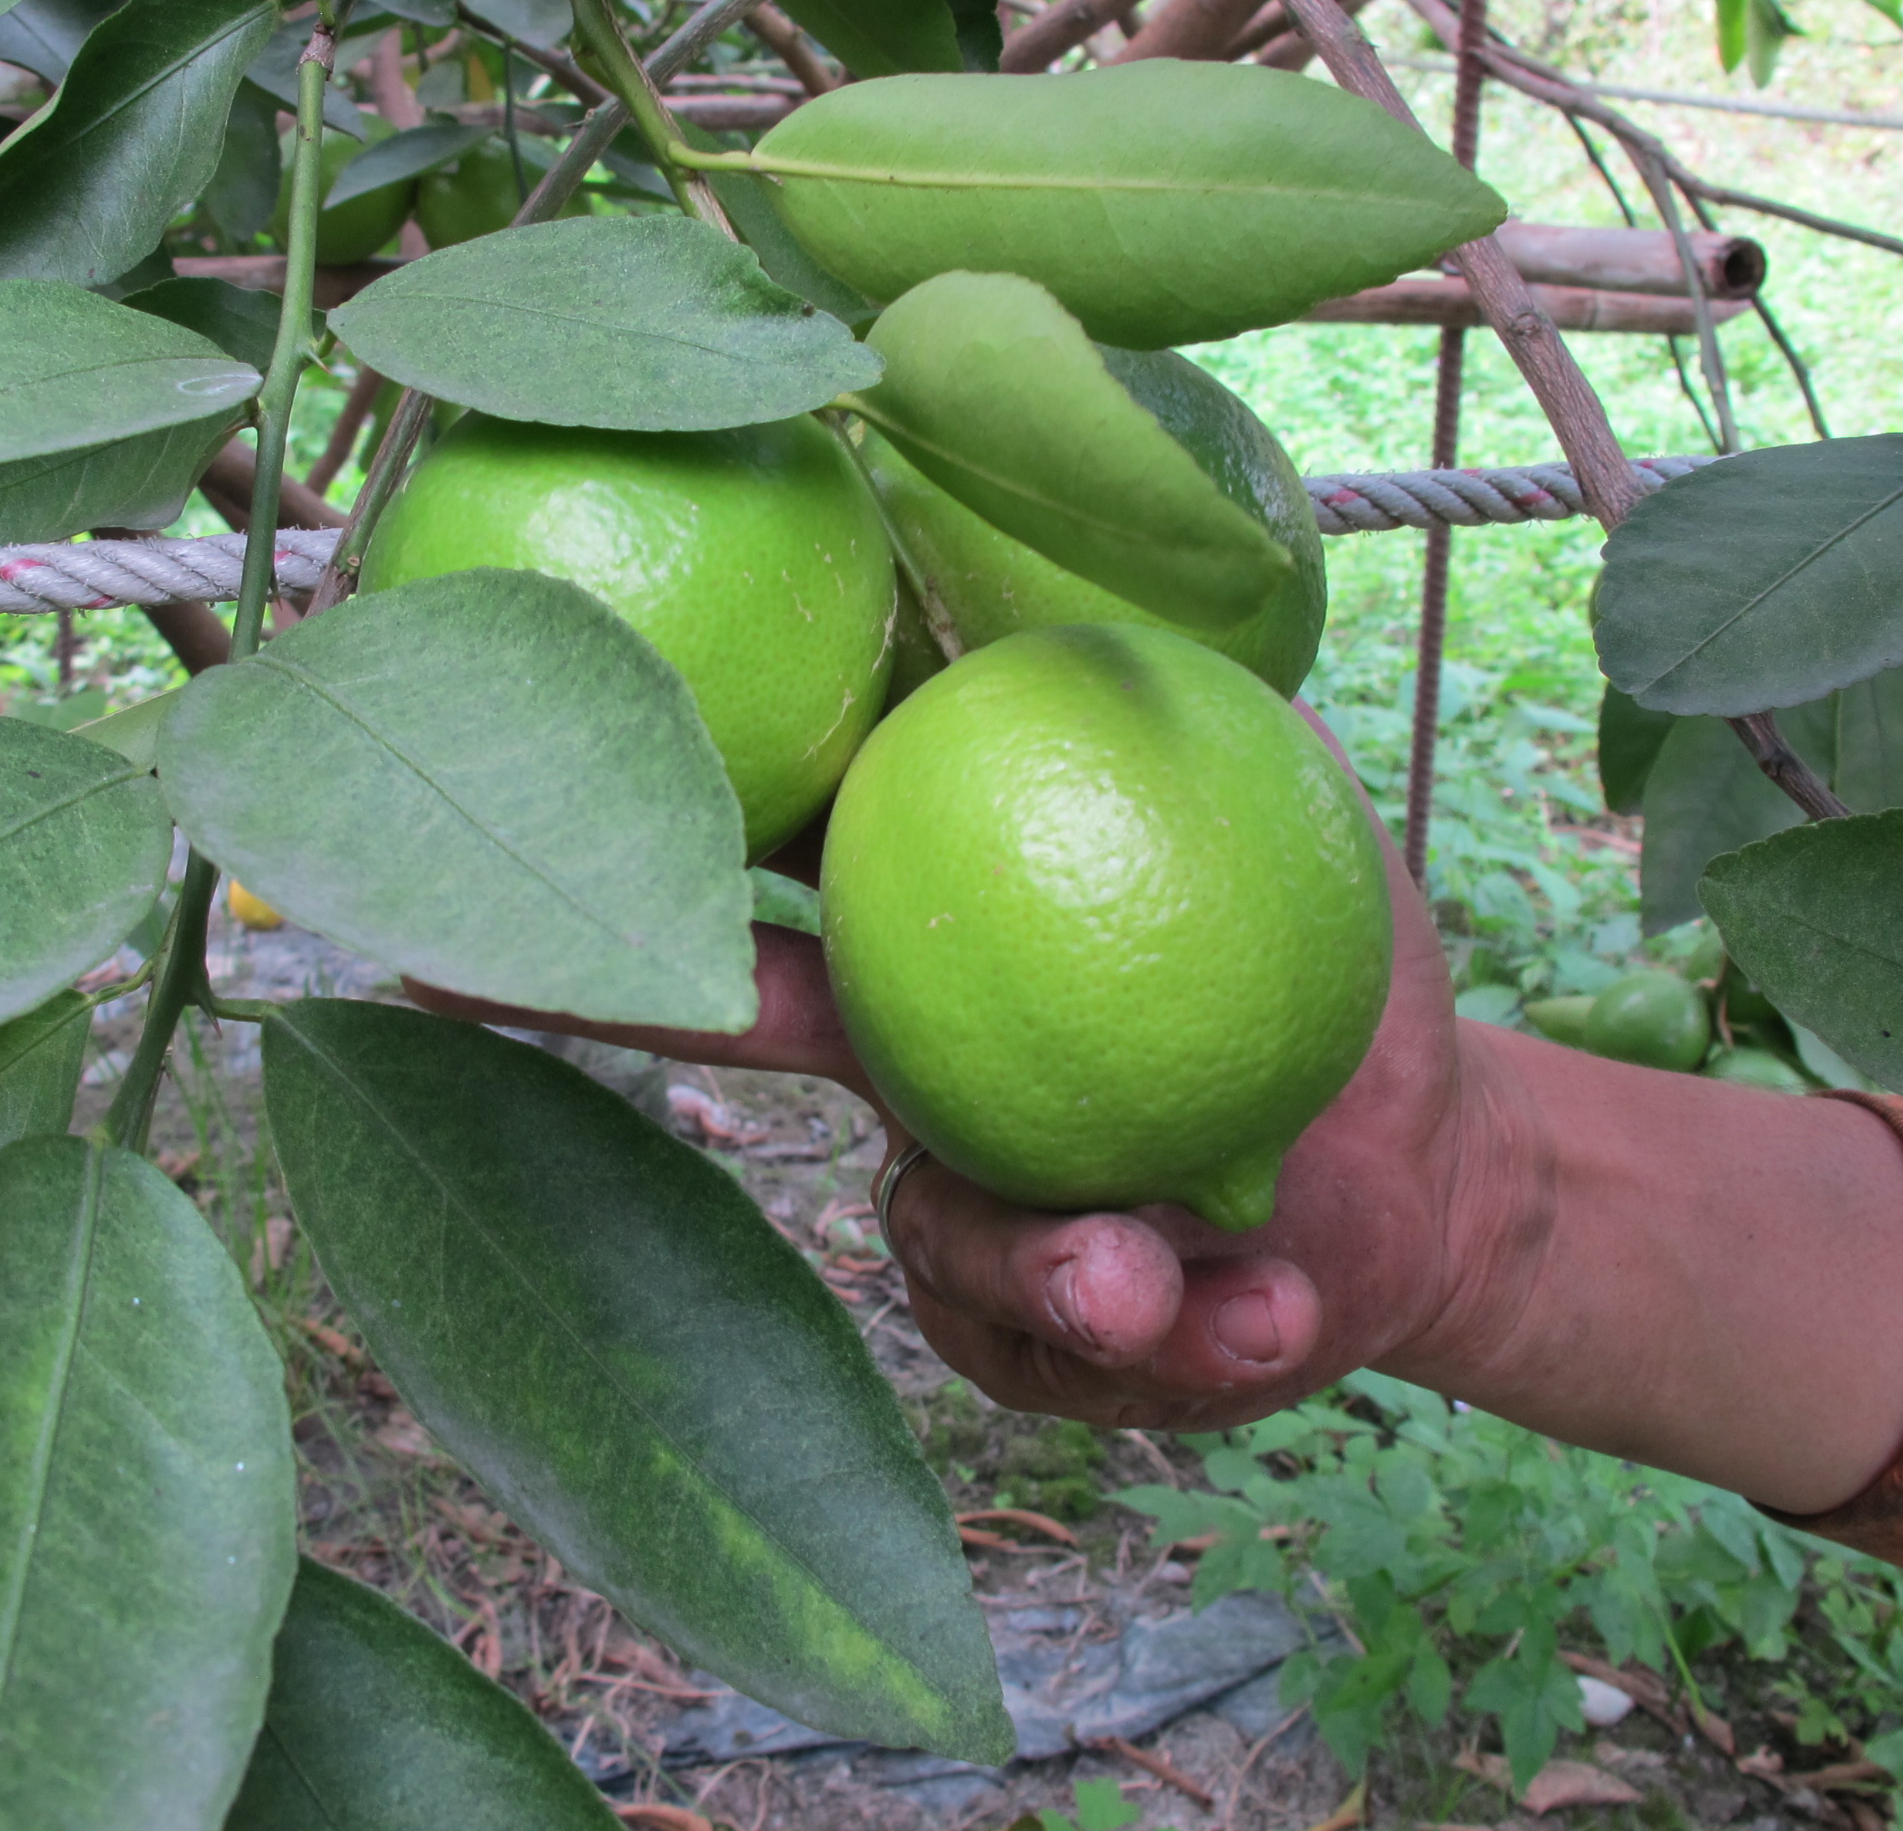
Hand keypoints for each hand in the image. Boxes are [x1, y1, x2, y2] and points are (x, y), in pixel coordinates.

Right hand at [406, 771, 1501, 1434]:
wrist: (1438, 1165)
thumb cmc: (1341, 957)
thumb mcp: (1295, 800)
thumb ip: (1186, 693)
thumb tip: (1081, 534)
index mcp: (942, 919)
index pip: (761, 857)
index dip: (627, 840)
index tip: (464, 839)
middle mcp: (911, 1055)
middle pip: (736, 1041)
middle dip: (632, 1011)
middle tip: (508, 989)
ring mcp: (958, 1200)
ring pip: (923, 1244)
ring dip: (1042, 1271)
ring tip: (1162, 1279)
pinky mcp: (1034, 1340)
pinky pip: (1046, 1368)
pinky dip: (1181, 1347)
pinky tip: (1273, 1314)